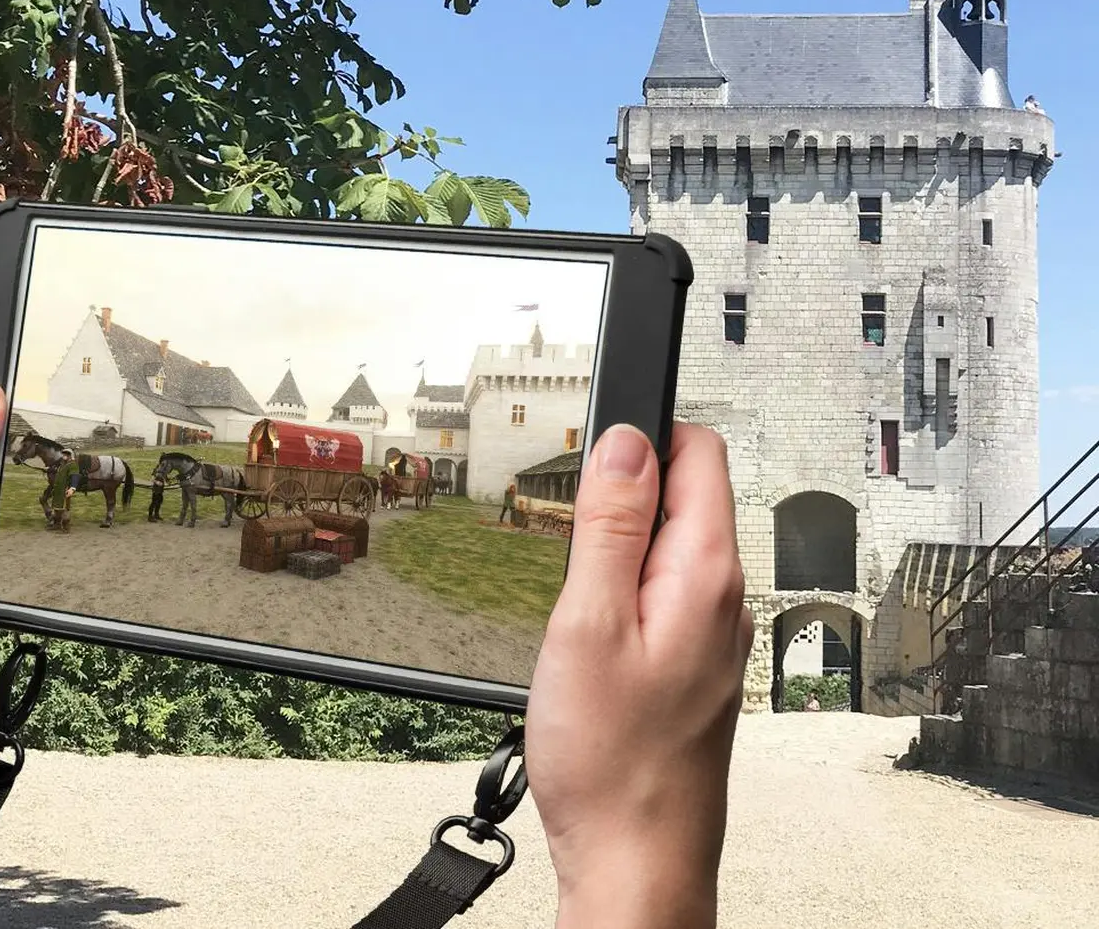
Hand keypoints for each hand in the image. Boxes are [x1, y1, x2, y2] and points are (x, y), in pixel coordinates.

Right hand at [526, 422, 752, 928]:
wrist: (635, 860)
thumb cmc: (613, 760)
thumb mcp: (589, 622)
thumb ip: (611, 525)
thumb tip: (626, 442)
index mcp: (705, 573)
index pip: (700, 452)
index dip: (645, 433)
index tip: (596, 450)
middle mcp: (723, 596)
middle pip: (684, 495)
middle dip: (623, 494)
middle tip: (570, 535)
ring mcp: (711, 631)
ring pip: (668, 546)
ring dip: (619, 545)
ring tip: (576, 592)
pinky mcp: (692, 661)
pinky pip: (663, 592)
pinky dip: (623, 589)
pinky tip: (591, 630)